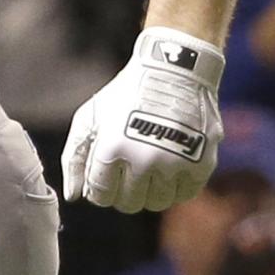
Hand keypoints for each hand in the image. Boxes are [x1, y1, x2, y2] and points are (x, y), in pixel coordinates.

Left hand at [62, 26, 224, 212]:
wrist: (172, 71)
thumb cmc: (125, 95)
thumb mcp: (90, 117)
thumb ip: (75, 157)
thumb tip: (73, 197)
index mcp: (113, 147)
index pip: (101, 194)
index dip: (98, 191)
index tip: (102, 179)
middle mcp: (144, 159)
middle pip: (129, 203)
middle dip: (121, 194)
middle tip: (124, 174)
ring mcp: (175, 163)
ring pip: (157, 203)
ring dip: (148, 192)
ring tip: (144, 168)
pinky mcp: (201, 164)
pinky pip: (183, 196)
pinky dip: (173, 188)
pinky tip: (166, 168)